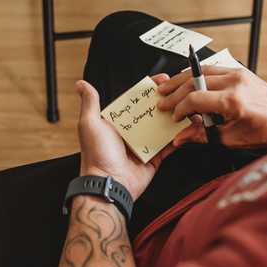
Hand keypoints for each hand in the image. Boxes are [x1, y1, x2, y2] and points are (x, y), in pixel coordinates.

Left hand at [75, 76, 176, 199]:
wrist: (109, 184)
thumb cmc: (97, 156)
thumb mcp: (90, 123)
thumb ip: (90, 102)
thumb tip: (81, 84)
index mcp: (117, 122)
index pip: (135, 100)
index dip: (149, 90)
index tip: (161, 81)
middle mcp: (130, 132)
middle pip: (152, 112)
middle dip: (166, 102)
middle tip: (178, 93)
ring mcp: (143, 145)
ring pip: (163, 127)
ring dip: (174, 118)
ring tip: (185, 109)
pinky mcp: (154, 158)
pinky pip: (168, 145)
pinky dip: (177, 138)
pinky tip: (183, 129)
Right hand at [156, 67, 266, 148]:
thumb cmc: (264, 131)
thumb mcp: (232, 139)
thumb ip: (202, 136)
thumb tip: (179, 139)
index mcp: (233, 102)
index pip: (195, 99)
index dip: (180, 108)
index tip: (174, 118)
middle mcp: (234, 83)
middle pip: (194, 82)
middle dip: (174, 92)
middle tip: (161, 100)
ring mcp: (237, 74)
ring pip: (201, 71)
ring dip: (181, 78)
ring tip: (166, 85)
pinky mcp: (240, 71)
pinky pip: (212, 69)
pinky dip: (196, 74)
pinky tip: (186, 80)